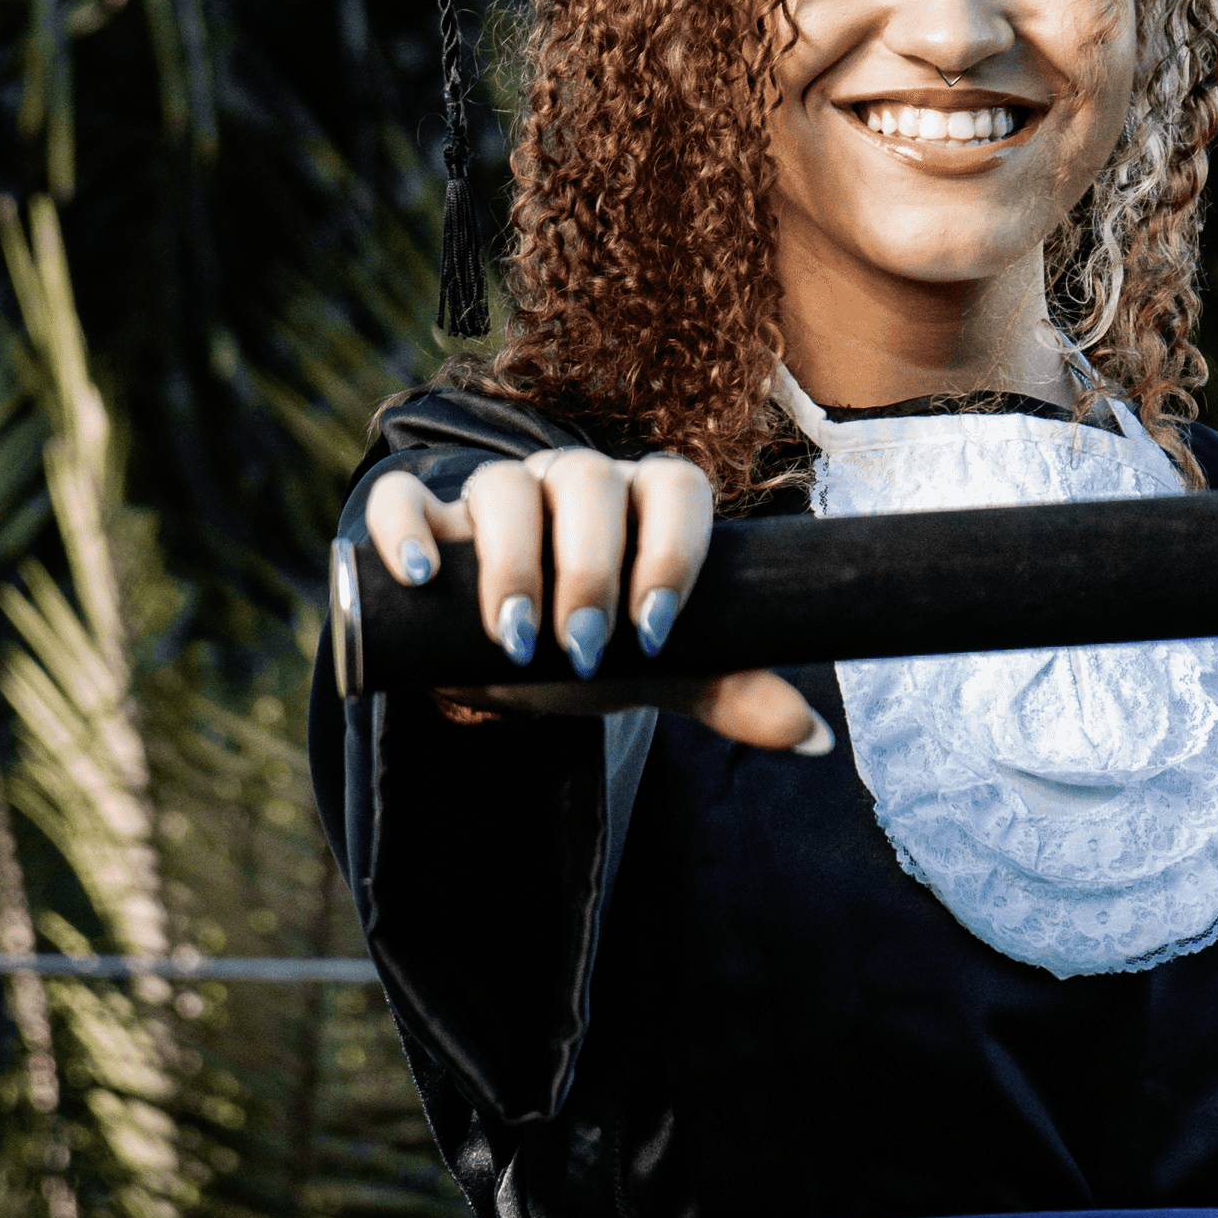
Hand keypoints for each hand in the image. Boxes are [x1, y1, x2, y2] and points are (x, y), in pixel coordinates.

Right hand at [358, 446, 831, 751]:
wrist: (500, 652)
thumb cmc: (595, 644)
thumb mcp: (659, 667)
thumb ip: (728, 688)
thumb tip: (811, 735)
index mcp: (643, 502)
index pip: (674, 487)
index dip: (671, 550)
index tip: (655, 630)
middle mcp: (574, 482)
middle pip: (588, 481)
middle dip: (589, 568)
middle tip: (584, 647)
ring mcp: (496, 491)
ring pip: (505, 490)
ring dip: (510, 563)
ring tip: (514, 638)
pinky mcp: (423, 514)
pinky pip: (406, 500)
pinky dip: (407, 530)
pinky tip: (418, 575)